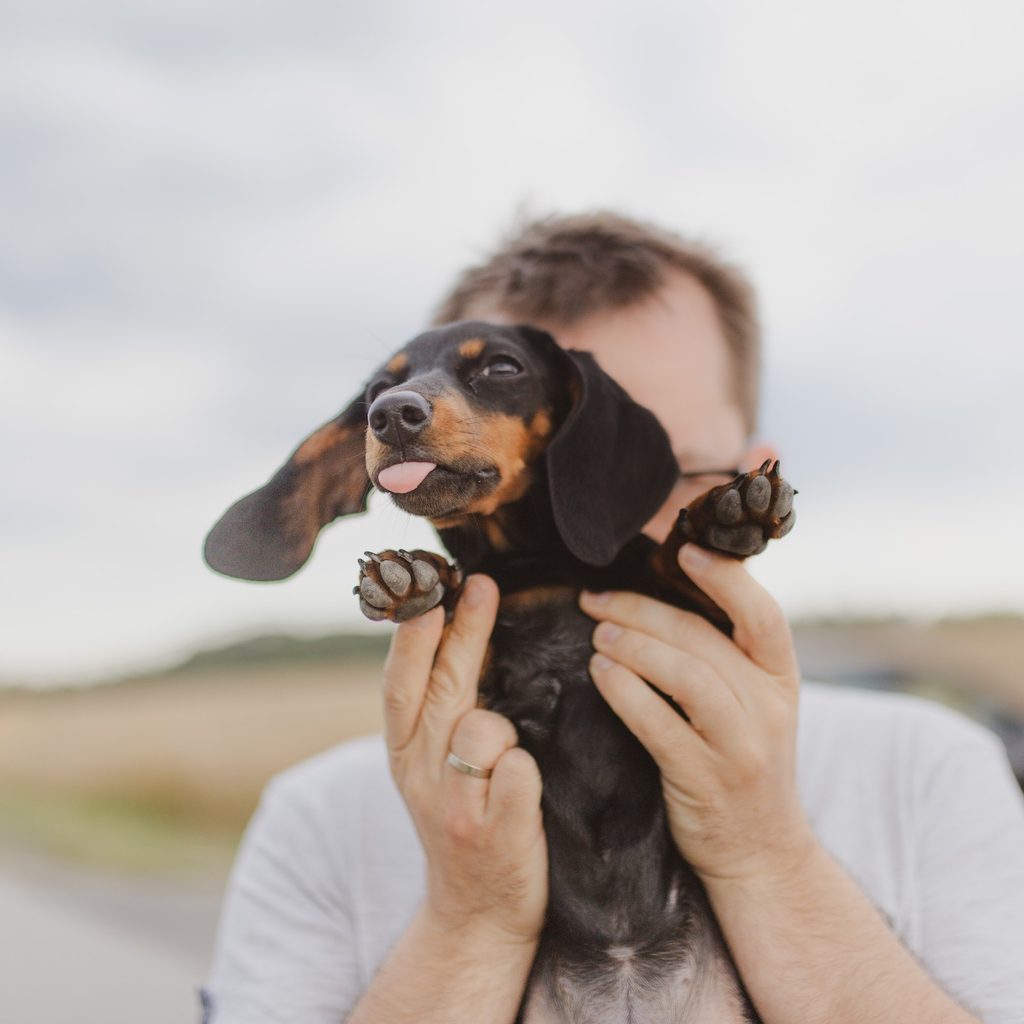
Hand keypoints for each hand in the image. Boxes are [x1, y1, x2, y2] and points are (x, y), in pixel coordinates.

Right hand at [382, 574, 547, 946]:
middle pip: (440, 691)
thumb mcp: (433, 766)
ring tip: (506, 764)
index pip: (400, 684)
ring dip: (504, 730)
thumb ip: (440, 709)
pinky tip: (523, 791)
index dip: (413, 636)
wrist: (476, 915)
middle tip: (482, 586)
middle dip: (461, 633)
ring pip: (483, 729)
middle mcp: (421, 776)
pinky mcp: (495, 834)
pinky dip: (525, 771)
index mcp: (403, 754)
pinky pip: (519, 772)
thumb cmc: (465, 820)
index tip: (432, 589)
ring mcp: (456, 808)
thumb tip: (453, 628)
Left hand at [580, 545, 814, 887]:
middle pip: (704, 639)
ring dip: (635, 647)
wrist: (762, 855)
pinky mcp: (706, 780)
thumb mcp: (754, 706)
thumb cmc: (742, 762)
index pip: (764, 615)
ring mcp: (740, 746)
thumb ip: (724, 656)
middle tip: (597, 599)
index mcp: (780, 678)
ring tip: (596, 634)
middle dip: (644, 610)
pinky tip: (600, 674)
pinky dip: (627, 693)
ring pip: (688, 677)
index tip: (682, 552)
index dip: (726, 579)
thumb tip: (664, 595)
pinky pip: (662, 727)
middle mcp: (768, 707)